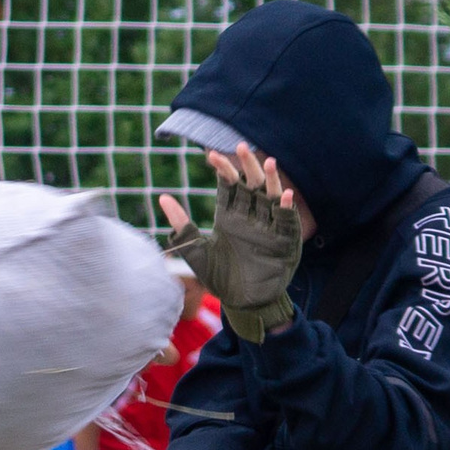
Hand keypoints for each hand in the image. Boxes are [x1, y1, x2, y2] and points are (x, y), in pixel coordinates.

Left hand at [158, 143, 302, 343]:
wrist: (242, 304)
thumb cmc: (219, 279)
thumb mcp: (196, 251)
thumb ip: (181, 225)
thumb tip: (162, 196)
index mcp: (230, 216)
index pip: (228, 185)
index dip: (222, 169)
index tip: (211, 155)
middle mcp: (250, 217)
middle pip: (251, 184)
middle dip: (247, 165)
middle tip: (241, 146)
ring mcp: (268, 228)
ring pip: (271, 197)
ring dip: (271, 180)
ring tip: (269, 162)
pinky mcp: (284, 242)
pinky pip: (287, 221)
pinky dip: (286, 209)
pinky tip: (284, 195)